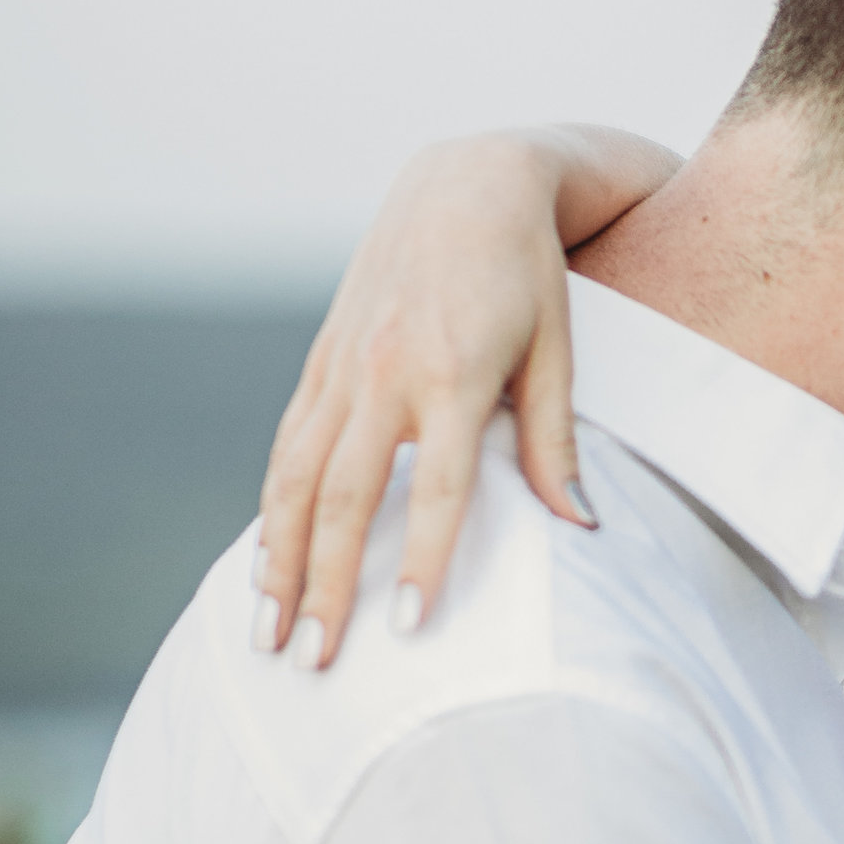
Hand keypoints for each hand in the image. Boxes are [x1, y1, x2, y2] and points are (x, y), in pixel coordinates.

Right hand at [254, 126, 669, 665]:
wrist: (465, 184)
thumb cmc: (528, 274)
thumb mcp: (557, 351)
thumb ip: (554, 443)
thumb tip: (579, 529)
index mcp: (454, 374)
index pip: (439, 490)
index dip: (424, 561)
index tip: (405, 628)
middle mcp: (386, 371)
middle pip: (348, 498)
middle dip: (326, 585)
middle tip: (314, 659)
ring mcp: (344, 364)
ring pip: (297, 479)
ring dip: (279, 562)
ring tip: (268, 633)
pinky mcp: (322, 358)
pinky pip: (287, 446)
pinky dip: (272, 509)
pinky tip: (264, 563)